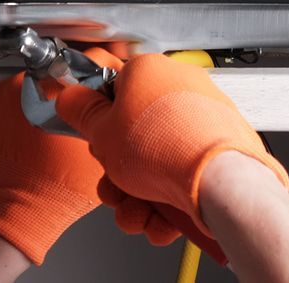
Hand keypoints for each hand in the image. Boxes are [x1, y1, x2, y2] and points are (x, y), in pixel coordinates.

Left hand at [0, 71, 103, 264]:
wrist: (21, 204)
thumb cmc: (62, 185)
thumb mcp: (104, 148)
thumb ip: (110, 115)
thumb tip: (117, 95)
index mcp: (67, 91)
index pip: (96, 57)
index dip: (109, 70)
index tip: (109, 81)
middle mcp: (36, 83)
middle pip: (68, 65)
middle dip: (79, 82)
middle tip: (84, 105)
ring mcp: (10, 89)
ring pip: (44, 76)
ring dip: (54, 90)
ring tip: (59, 117)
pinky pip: (21, 89)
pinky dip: (30, 99)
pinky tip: (38, 123)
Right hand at [55, 54, 288, 236]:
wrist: (220, 179)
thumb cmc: (167, 147)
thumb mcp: (101, 131)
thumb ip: (80, 112)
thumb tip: (69, 97)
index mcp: (150, 71)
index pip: (113, 92)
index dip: (100, 126)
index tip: (97, 144)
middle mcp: (179, 89)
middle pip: (134, 137)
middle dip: (118, 174)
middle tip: (115, 185)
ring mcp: (202, 121)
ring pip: (157, 164)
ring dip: (138, 198)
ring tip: (137, 211)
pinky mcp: (219, 151)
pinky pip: (183, 177)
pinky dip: (169, 204)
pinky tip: (161, 217)